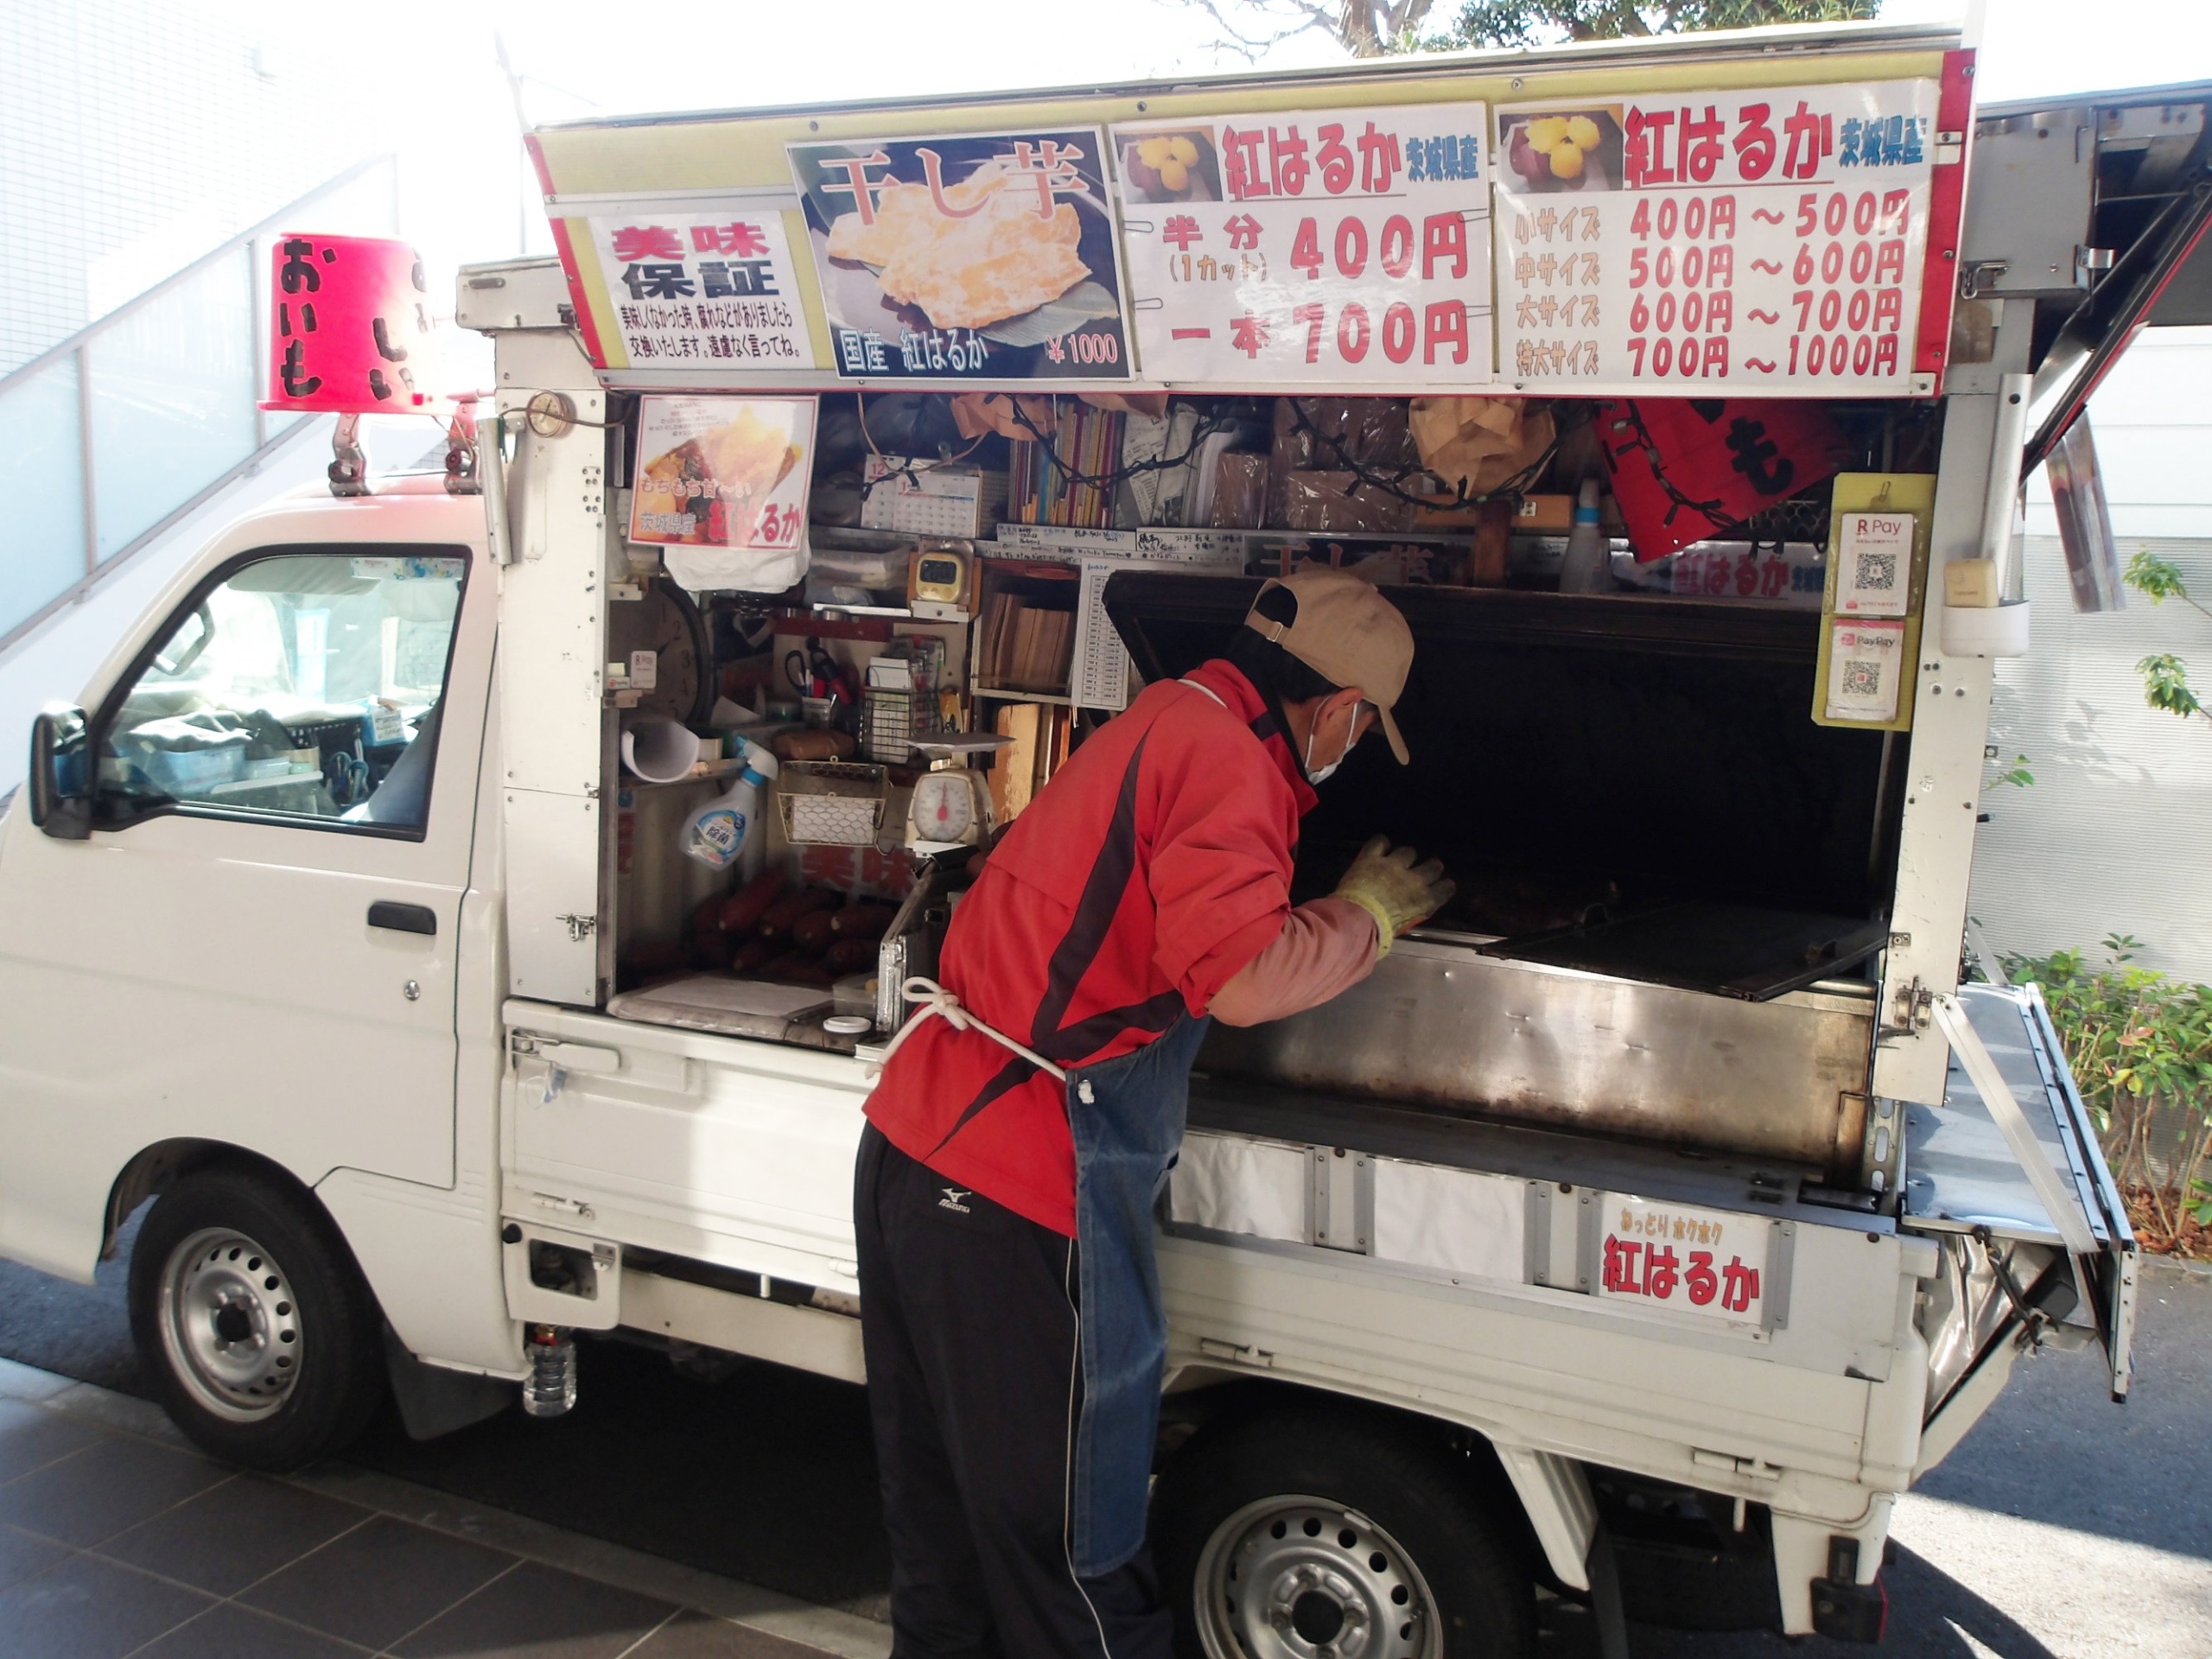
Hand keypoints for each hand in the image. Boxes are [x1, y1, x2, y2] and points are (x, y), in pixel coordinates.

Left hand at [1333, 836, 1454, 956]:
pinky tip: (1379, 848)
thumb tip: (1407, 911)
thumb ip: (1410, 914)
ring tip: (1397, 861)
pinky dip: (1380, 844)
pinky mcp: (1372, 858)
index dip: (1444, 886)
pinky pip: (1380, 842)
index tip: (1442, 886)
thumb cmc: (1378, 933)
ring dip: (1404, 856)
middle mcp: (1414, 879)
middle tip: (1422, 871)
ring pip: (1408, 852)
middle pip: (1433, 866)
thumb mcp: (1402, 927)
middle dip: (1430, 867)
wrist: (1357, 920)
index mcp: (1424, 900)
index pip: (1445, 889)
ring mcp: (1393, 865)